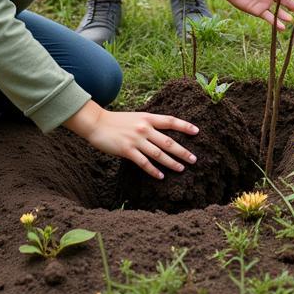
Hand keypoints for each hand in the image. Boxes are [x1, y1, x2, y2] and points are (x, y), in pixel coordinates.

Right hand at [70, 105, 198, 178]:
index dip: (184, 126)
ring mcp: (136, 140)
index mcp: (147, 118)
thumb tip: (163, 132)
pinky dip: (154, 170)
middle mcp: (144, 128)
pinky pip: (144, 163)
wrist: (97, 123)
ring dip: (172, 162)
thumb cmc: (117, 121)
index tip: (197, 132)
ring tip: (182, 169)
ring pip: (159, 154)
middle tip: (194, 159)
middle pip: (168, 141)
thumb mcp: (136, 117)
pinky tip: (161, 176)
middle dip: (183, 151)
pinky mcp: (127, 150)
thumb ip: (149, 123)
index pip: (170, 121)